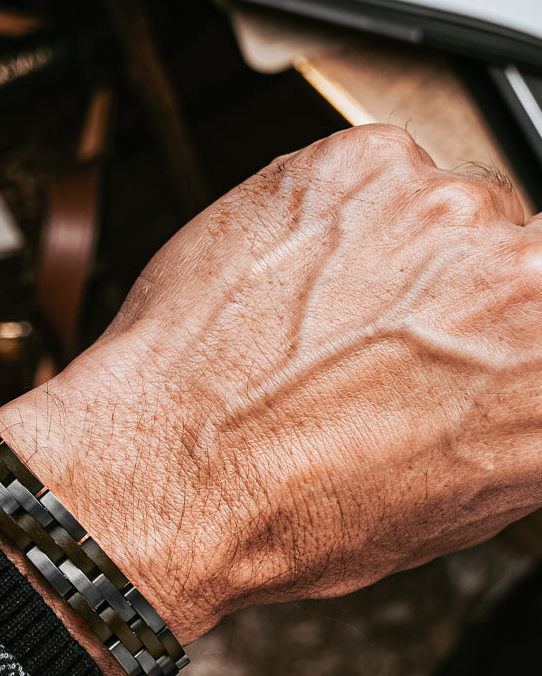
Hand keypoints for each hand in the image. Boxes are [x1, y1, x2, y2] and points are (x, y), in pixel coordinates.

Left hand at [0, 124, 541, 656]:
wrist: (168, 472)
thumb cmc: (291, 510)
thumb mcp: (457, 504)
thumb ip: (517, 417)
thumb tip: (519, 384)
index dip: (514, 325)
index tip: (479, 336)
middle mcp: (521, 272)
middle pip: (513, 250)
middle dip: (456, 293)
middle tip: (383, 344)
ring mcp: (436, 206)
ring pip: (435, 211)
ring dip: (386, 254)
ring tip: (314, 325)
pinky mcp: (354, 165)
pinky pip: (365, 179)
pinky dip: (329, 220)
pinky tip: (285, 288)